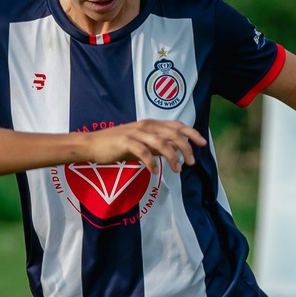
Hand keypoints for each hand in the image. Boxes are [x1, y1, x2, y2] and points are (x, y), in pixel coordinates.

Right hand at [68, 119, 204, 174]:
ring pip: (161, 142)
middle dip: (186, 148)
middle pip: (173, 134)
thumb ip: (159, 146)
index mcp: (151, 124)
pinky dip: (151, 162)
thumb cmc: (118, 145)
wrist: (92, 144)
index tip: (203, 144)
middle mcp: (145, 126)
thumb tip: (177, 150)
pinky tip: (154, 172)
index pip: (177, 125)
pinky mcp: (124, 141)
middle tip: (191, 162)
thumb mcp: (142, 144)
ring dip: (172, 157)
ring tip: (177, 170)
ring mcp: (135, 132)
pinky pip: (143, 151)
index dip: (192, 133)